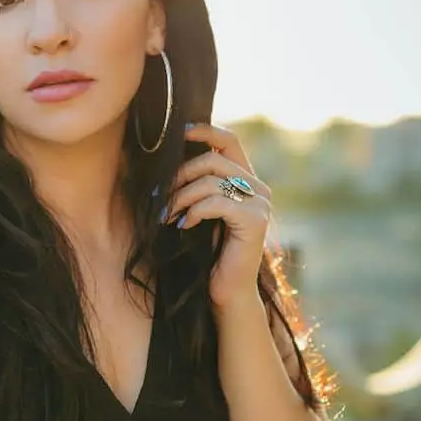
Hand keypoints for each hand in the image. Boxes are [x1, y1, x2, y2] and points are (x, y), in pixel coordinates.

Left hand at [161, 123, 271, 311]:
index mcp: (246, 179)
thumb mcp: (199, 208)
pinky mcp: (255, 220)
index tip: (178, 132)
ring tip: (167, 215)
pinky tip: (184, 225)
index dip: (205, 130)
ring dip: (181, 196)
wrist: (226, 290)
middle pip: (213, 158)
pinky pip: (215, 202)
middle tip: (160, 195)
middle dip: (180, 174)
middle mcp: (258, 187)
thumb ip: (195, 183)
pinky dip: (194, 211)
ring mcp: (260, 203)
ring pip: (211, 180)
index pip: (229, 140)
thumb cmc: (207, 250)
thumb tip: (165, 157)